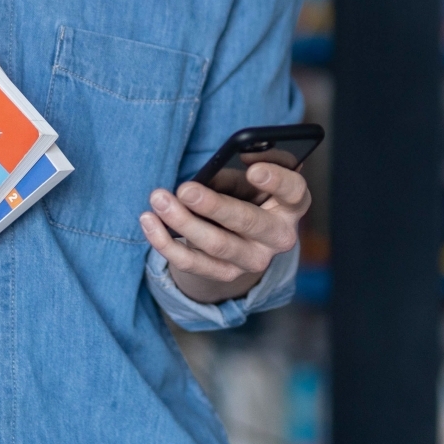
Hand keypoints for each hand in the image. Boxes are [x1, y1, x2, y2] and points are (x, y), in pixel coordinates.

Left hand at [139, 162, 309, 304]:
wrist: (242, 237)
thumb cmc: (246, 194)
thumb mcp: (248, 180)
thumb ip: (235, 173)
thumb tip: (207, 177)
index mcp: (291, 205)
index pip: (294, 192)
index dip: (277, 181)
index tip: (253, 169)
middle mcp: (278, 236)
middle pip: (248, 222)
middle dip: (214, 205)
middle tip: (185, 189)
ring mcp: (253, 260)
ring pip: (216, 245)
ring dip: (182, 222)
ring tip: (158, 200)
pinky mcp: (226, 274)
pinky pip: (192, 262)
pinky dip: (165, 242)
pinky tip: (148, 220)